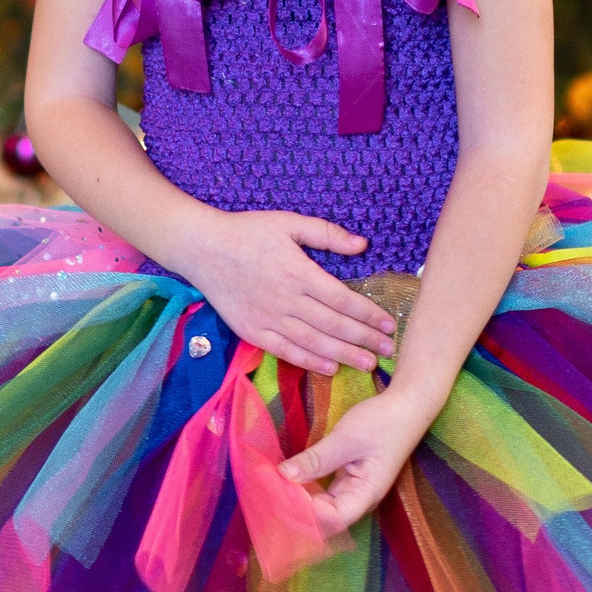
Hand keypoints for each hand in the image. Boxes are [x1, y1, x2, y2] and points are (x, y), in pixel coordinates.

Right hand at [185, 210, 397, 378]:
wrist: (201, 248)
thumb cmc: (247, 232)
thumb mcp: (288, 223)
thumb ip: (326, 234)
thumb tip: (362, 245)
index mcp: (299, 272)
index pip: (343, 300)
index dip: (369, 314)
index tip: (389, 323)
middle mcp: (286, 300)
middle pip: (333, 325)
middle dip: (364, 339)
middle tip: (390, 350)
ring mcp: (268, 318)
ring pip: (313, 343)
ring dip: (343, 355)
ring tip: (367, 364)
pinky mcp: (252, 331)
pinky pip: (285, 351)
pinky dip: (309, 362)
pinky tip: (329, 368)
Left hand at [277, 383, 435, 536]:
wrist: (405, 406)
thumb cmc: (382, 423)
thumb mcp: (346, 439)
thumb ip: (316, 460)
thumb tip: (283, 476)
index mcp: (365, 495)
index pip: (331, 519)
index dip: (304, 514)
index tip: (278, 495)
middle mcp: (358, 499)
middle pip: (324, 519)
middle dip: (296, 511)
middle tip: (267, 495)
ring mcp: (352, 490)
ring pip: (320, 507)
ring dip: (297, 501)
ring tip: (271, 491)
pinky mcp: (346, 480)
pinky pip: (322, 493)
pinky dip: (304, 489)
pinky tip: (285, 481)